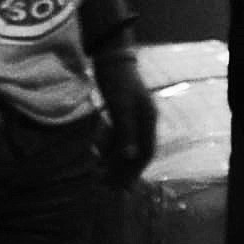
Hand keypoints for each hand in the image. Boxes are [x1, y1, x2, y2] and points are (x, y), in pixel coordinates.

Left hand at [94, 43, 158, 182]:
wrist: (110, 57)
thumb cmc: (117, 81)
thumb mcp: (121, 107)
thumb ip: (126, 132)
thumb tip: (130, 156)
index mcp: (148, 119)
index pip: (146, 152)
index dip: (135, 170)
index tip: (122, 186)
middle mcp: (144, 121)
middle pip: (136, 151)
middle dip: (122, 169)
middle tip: (106, 185)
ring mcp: (134, 117)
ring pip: (125, 145)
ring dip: (113, 159)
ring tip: (97, 171)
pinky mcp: (123, 113)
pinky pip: (118, 136)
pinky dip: (108, 146)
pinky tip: (96, 152)